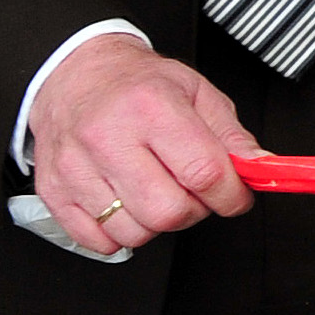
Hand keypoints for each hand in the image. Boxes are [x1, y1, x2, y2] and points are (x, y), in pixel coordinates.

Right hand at [29, 35, 259, 256]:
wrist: (75, 74)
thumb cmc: (138, 84)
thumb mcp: (196, 92)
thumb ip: (231, 135)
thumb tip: (261, 169)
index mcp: (151, 108)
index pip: (203, 172)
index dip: (230, 195)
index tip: (235, 195)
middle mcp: (109, 138)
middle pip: (168, 211)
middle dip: (194, 211)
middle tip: (193, 192)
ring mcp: (76, 167)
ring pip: (133, 232)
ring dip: (156, 224)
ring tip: (156, 192)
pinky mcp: (53, 190)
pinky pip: (96, 241)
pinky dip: (119, 234)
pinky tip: (126, 204)